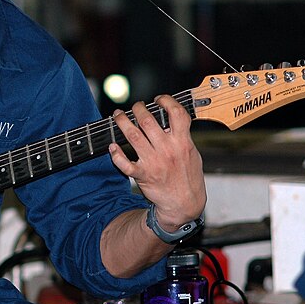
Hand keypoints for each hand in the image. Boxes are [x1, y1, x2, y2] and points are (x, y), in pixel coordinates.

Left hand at [108, 95, 205, 230]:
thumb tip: (168, 121)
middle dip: (138, 109)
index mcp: (183, 142)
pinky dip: (115, 154)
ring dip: (122, 122)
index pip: (176, 113)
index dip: (166, 101)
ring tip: (118, 115)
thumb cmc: (189, 178)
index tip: (159, 99)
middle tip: (135, 106)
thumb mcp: (192, 154)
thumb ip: (181, 137)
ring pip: (132, 136)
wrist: (184, 204)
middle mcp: (167, 150)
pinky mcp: (143, 175)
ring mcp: (153, 162)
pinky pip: (124, 163)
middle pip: (147, 121)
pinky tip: (112, 146)